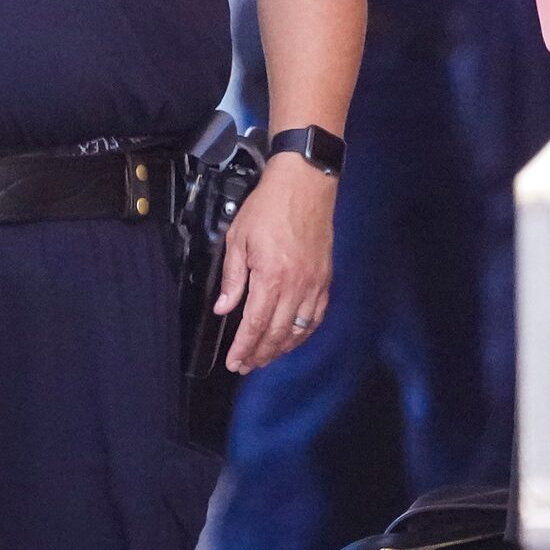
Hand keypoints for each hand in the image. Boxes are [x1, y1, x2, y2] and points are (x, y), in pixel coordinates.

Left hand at [216, 155, 335, 372]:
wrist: (305, 184)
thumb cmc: (268, 207)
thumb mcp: (238, 238)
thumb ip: (233, 278)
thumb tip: (224, 309)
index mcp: (271, 277)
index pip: (255, 325)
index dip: (244, 348)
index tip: (234, 363)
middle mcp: (296, 286)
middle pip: (278, 333)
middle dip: (259, 354)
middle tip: (245, 366)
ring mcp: (314, 284)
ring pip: (299, 329)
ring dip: (281, 348)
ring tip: (265, 357)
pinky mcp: (325, 278)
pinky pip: (316, 316)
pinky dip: (304, 333)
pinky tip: (293, 338)